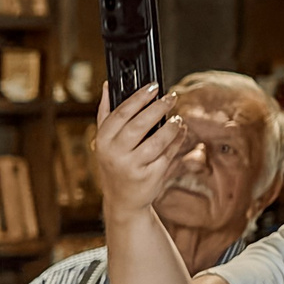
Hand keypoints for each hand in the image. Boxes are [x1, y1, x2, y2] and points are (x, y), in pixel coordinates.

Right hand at [90, 81, 194, 220]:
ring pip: (157, 140)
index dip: (139, 97)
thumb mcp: (105, 140)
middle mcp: (114, 153)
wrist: (123, 199)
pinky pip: (168, 154)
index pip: (121, 113)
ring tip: (177, 118)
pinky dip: (177, 140)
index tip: (154, 86)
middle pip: (139, 124)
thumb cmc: (115, 163)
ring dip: (171, 126)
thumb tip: (107, 85)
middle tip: (171, 97)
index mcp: (103, 140)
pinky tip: (180, 132)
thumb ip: (106, 112)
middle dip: (159, 107)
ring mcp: (132, 166)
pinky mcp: (150, 176)